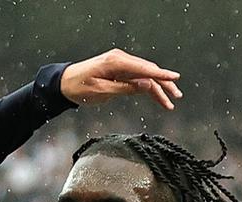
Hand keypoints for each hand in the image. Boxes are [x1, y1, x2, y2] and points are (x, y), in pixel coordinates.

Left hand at [60, 50, 181, 110]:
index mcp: (116, 62)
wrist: (65, 83)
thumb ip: (125, 88)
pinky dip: (147, 88)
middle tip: (176, 96)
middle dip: (164, 84)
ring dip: (158, 88)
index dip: (161, 75)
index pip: (144, 68)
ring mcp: (121, 65)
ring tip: (169, 101)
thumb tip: (146, 86)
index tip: (175, 79)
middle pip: (148, 71)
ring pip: (145, 76)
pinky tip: (157, 97)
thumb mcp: (101, 91)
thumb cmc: (79, 87)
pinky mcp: (120, 72)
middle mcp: (121, 60)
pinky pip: (137, 79)